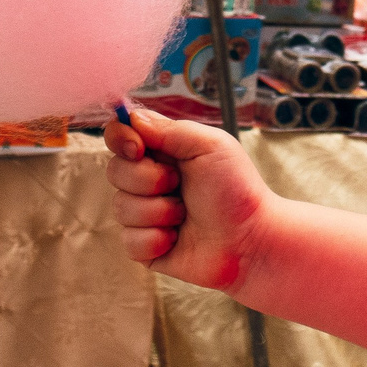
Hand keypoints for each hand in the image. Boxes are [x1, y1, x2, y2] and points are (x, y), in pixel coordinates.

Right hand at [104, 104, 275, 293]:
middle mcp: (148, 180)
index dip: (121, 139)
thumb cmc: (238, 189)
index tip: (139, 148)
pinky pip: (129, 242)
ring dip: (158, 211)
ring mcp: (145, 214)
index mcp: (162, 151)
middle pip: (114, 171)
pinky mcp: (146, 247)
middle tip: (178, 184)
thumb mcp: (210, 146)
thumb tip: (131, 118)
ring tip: (185, 214)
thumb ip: (170, 129)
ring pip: (120, 207)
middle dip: (147, 179)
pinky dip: (155, 240)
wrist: (251, 240)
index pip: (119, 136)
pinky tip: (177, 238)